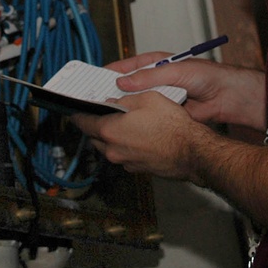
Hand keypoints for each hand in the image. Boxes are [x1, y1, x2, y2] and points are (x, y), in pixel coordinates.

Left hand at [71, 91, 209, 179]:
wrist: (192, 152)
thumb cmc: (172, 126)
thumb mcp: (147, 98)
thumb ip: (124, 100)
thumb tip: (113, 103)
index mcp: (110, 131)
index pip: (83, 122)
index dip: (78, 114)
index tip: (75, 109)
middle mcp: (114, 151)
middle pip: (94, 137)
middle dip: (95, 125)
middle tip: (101, 113)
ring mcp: (125, 162)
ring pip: (109, 148)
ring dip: (110, 136)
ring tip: (122, 123)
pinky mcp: (137, 169)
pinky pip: (123, 155)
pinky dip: (125, 145)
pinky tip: (138, 135)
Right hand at [106, 52, 265, 129]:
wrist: (228, 98)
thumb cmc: (206, 76)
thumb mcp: (176, 71)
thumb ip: (150, 76)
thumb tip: (123, 82)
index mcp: (154, 64)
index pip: (126, 67)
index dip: (108, 73)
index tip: (91, 80)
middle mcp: (154, 80)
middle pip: (127, 87)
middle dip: (111, 92)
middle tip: (92, 100)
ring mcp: (159, 98)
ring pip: (135, 104)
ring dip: (122, 109)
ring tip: (103, 115)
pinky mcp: (165, 114)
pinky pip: (147, 117)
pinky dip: (137, 121)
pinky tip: (125, 126)